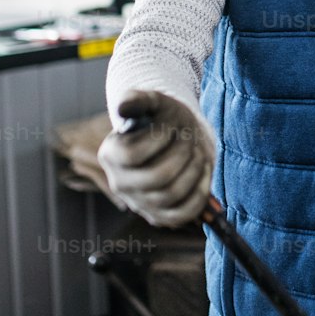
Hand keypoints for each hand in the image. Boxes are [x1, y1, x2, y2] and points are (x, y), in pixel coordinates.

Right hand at [98, 90, 215, 227]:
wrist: (175, 138)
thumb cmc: (162, 119)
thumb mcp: (153, 102)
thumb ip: (137, 99)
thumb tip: (123, 106)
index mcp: (111, 154)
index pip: (132, 154)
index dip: (159, 138)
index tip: (172, 126)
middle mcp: (120, 182)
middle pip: (156, 178)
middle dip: (182, 154)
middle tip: (190, 140)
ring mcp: (139, 203)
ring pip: (172, 196)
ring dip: (194, 170)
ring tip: (197, 154)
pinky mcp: (159, 216)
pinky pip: (183, 214)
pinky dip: (200, 193)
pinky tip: (203, 172)